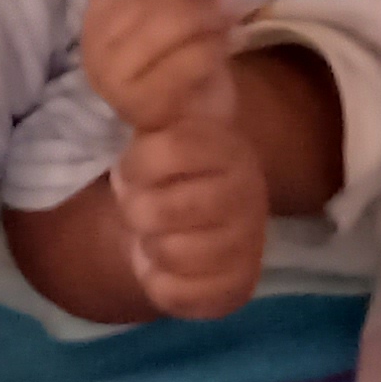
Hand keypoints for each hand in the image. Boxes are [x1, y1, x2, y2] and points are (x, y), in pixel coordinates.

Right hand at [79, 0, 238, 133]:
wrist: (198, 125)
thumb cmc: (184, 63)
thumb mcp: (175, 10)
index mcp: (95, 22)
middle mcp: (94, 51)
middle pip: (142, 0)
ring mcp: (114, 81)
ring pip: (163, 26)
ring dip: (205, 14)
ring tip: (230, 14)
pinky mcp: (143, 106)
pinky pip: (184, 62)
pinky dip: (213, 45)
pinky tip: (231, 40)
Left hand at [111, 104, 268, 320]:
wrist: (192, 224)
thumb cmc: (167, 171)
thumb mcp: (157, 131)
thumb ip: (150, 113)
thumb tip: (137, 88)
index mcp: (225, 147)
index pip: (171, 146)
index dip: (139, 163)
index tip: (134, 168)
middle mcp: (247, 193)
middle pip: (160, 208)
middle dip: (137, 210)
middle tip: (142, 206)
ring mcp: (246, 243)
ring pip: (171, 252)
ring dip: (150, 246)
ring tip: (158, 234)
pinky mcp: (238, 286)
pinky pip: (180, 294)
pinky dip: (161, 284)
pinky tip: (167, 268)